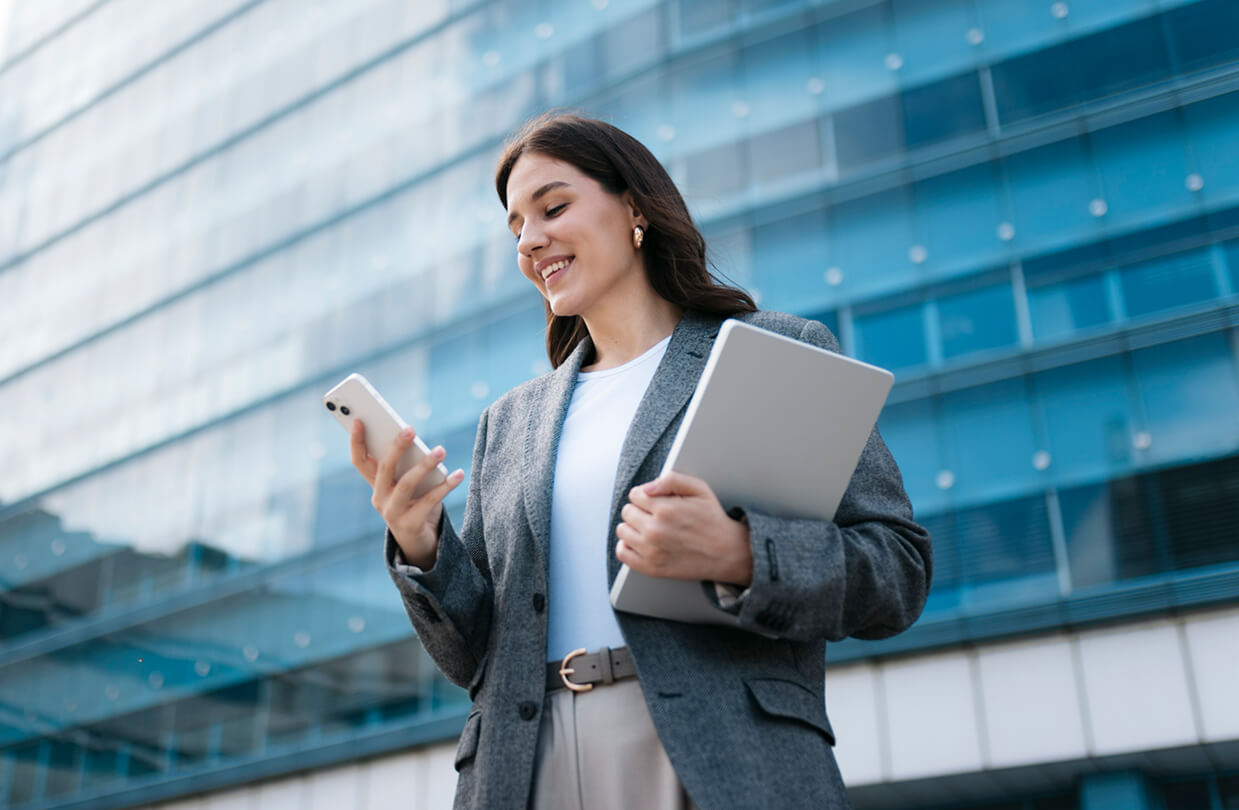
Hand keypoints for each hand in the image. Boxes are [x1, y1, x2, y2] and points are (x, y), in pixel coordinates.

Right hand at [349, 420, 463, 568]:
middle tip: (410, 429)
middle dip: (396, 447)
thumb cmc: (415, 504)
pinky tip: (459, 474)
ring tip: (441, 450)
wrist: (420, 543)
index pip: (359, 460)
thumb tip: (420, 444)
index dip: (356, 441)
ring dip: (425, 465)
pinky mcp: (410, 524)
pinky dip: (446, 485)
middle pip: (384, 468)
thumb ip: (408, 466)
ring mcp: (392, 513)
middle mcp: (379, 498)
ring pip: (406, 483)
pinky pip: (430, 500)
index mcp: (376, 485)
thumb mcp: (408, 484)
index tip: (358, 419)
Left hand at [616, 472, 752, 584]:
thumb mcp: (700, 489)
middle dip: (638, 510)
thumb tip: (647, 487)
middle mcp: (655, 530)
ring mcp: (651, 551)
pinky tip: (640, 542)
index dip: (645, 495)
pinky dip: (627, 546)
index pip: (634, 495)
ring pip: (622, 531)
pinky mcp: (650, 568)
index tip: (655, 501)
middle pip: (627, 512)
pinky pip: (622, 553)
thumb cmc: (712, 520)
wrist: (727, 553)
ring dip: (632, 527)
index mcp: (665, 509)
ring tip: (649, 528)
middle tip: (654, 515)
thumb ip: (672, 479)